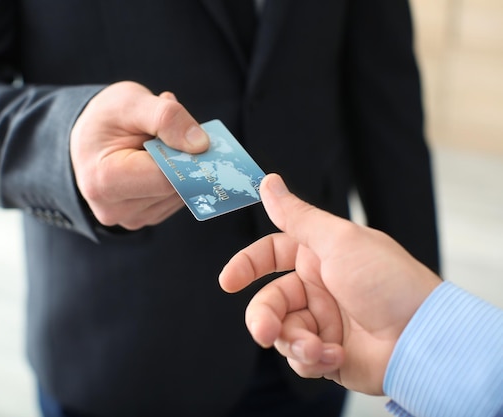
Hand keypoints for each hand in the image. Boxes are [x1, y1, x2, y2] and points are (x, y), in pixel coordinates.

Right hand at [70, 81, 209, 229]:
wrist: (88, 139)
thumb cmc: (105, 118)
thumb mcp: (130, 102)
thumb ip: (165, 117)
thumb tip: (201, 144)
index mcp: (105, 181)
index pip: (165, 178)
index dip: (186, 155)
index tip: (195, 135)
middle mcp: (115, 209)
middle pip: (174, 189)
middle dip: (184, 159)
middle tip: (175, 132)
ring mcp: (131, 218)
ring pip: (180, 195)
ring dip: (182, 168)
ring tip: (160, 145)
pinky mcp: (146, 218)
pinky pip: (177, 199)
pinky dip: (178, 177)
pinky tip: (161, 160)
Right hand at [219, 174, 440, 394]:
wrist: (423, 338)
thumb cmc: (387, 282)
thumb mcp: (338, 240)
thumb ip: (296, 216)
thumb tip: (268, 183)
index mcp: (319, 256)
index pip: (271, 254)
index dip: (247, 265)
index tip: (228, 282)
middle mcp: (317, 288)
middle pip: (270, 300)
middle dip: (264, 318)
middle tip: (266, 332)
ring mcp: (323, 322)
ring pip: (281, 333)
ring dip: (294, 343)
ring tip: (318, 349)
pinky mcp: (329, 355)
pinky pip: (301, 360)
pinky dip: (313, 361)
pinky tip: (335, 357)